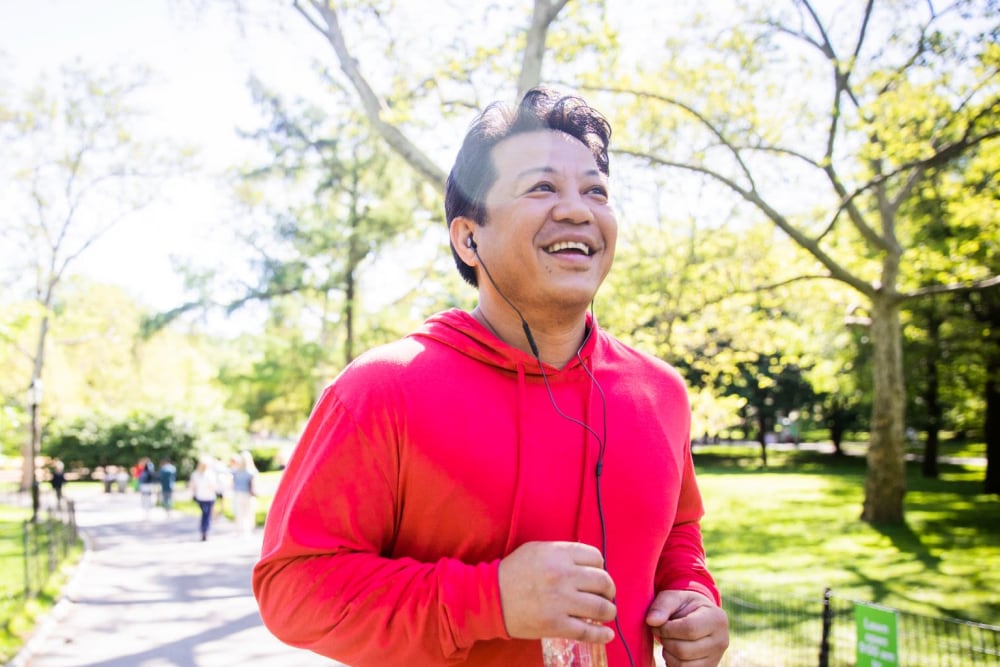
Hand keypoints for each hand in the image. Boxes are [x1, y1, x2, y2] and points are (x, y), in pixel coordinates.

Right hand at [498, 541, 616, 642]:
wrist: (490, 597)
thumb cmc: (513, 572)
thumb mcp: (537, 550)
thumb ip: (563, 553)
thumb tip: (588, 564)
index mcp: (558, 554)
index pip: (596, 558)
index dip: (600, 567)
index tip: (596, 576)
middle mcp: (563, 576)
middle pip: (603, 582)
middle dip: (609, 590)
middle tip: (605, 595)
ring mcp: (560, 601)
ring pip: (601, 608)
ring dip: (608, 612)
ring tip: (606, 613)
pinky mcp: (556, 625)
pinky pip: (587, 632)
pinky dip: (601, 635)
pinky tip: (607, 635)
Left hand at [646, 590, 728, 665]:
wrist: (699, 617)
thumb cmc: (685, 605)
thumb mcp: (674, 597)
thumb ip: (662, 606)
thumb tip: (651, 621)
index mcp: (716, 618)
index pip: (689, 629)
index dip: (667, 629)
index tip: (658, 624)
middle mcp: (721, 641)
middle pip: (684, 650)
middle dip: (666, 641)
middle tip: (661, 632)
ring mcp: (716, 658)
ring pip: (682, 665)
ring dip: (667, 653)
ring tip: (668, 640)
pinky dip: (672, 663)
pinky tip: (673, 651)